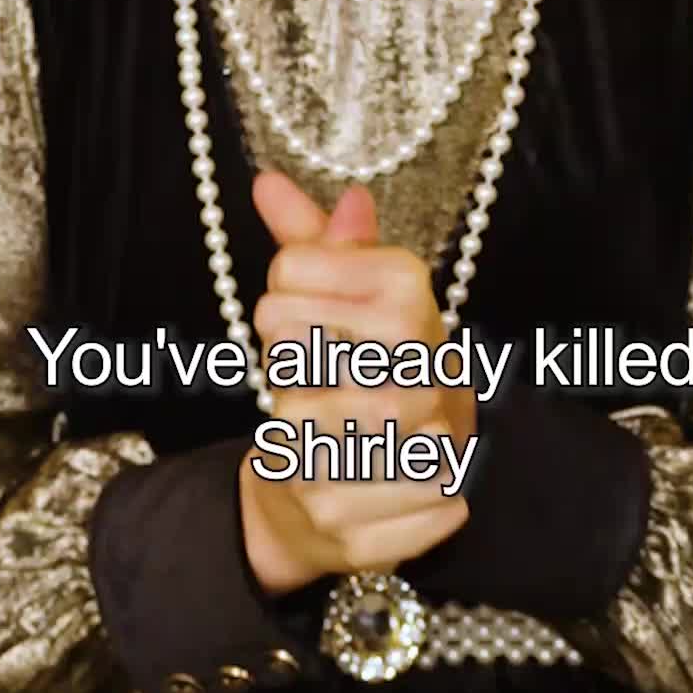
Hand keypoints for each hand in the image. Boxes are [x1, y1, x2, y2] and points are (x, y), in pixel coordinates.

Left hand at [238, 170, 474, 595]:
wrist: (401, 466)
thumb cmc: (358, 364)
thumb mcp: (342, 297)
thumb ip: (309, 241)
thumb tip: (266, 182)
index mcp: (410, 295)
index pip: (288, 275)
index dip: (282, 296)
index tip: (305, 315)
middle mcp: (425, 363)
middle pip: (289, 347)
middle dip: (289, 366)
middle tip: (309, 375)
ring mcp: (418, 444)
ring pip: (298, 423)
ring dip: (295, 429)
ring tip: (320, 422)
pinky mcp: (404, 510)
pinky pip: (316, 492)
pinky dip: (311, 484)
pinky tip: (332, 470)